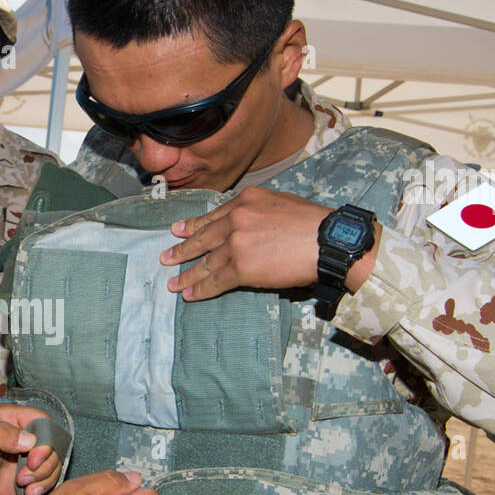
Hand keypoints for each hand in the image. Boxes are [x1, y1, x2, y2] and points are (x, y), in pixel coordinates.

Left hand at [0, 404, 62, 494]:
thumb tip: (29, 440)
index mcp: (7, 417)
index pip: (40, 418)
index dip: (44, 438)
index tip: (33, 459)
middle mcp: (22, 433)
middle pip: (52, 440)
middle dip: (44, 461)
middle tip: (24, 477)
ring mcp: (28, 454)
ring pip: (55, 460)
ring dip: (44, 476)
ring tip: (24, 486)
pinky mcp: (32, 473)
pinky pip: (51, 476)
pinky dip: (44, 486)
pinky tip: (29, 494)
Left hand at [159, 187, 379, 300]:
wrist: (328, 241)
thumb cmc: (314, 223)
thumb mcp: (281, 202)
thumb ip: (258, 210)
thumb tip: (249, 223)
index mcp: (246, 200)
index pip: (214, 216)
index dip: (194, 226)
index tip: (179, 231)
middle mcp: (236, 219)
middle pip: (203, 238)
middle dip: (181, 250)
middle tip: (165, 257)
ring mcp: (236, 243)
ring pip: (206, 262)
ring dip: (187, 274)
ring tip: (173, 282)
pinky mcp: (241, 267)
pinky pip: (216, 280)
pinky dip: (201, 289)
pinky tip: (189, 294)